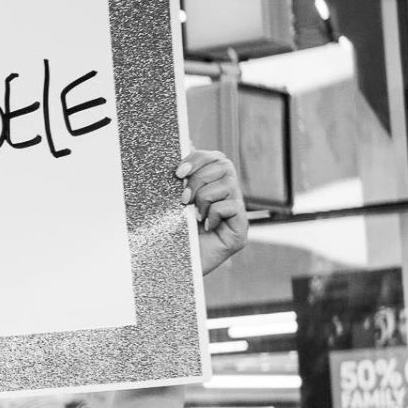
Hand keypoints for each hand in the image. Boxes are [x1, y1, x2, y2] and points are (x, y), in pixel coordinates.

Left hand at [178, 150, 246, 276]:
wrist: (167, 268)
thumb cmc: (166, 234)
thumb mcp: (168, 200)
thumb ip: (179, 174)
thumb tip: (186, 139)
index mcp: (210, 186)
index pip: (214, 157)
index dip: (197, 159)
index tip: (177, 172)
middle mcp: (226, 196)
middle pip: (224, 164)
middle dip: (199, 177)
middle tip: (183, 198)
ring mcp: (235, 213)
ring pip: (226, 184)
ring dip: (203, 199)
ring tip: (194, 216)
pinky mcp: (240, 230)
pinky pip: (231, 206)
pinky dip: (213, 215)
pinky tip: (205, 228)